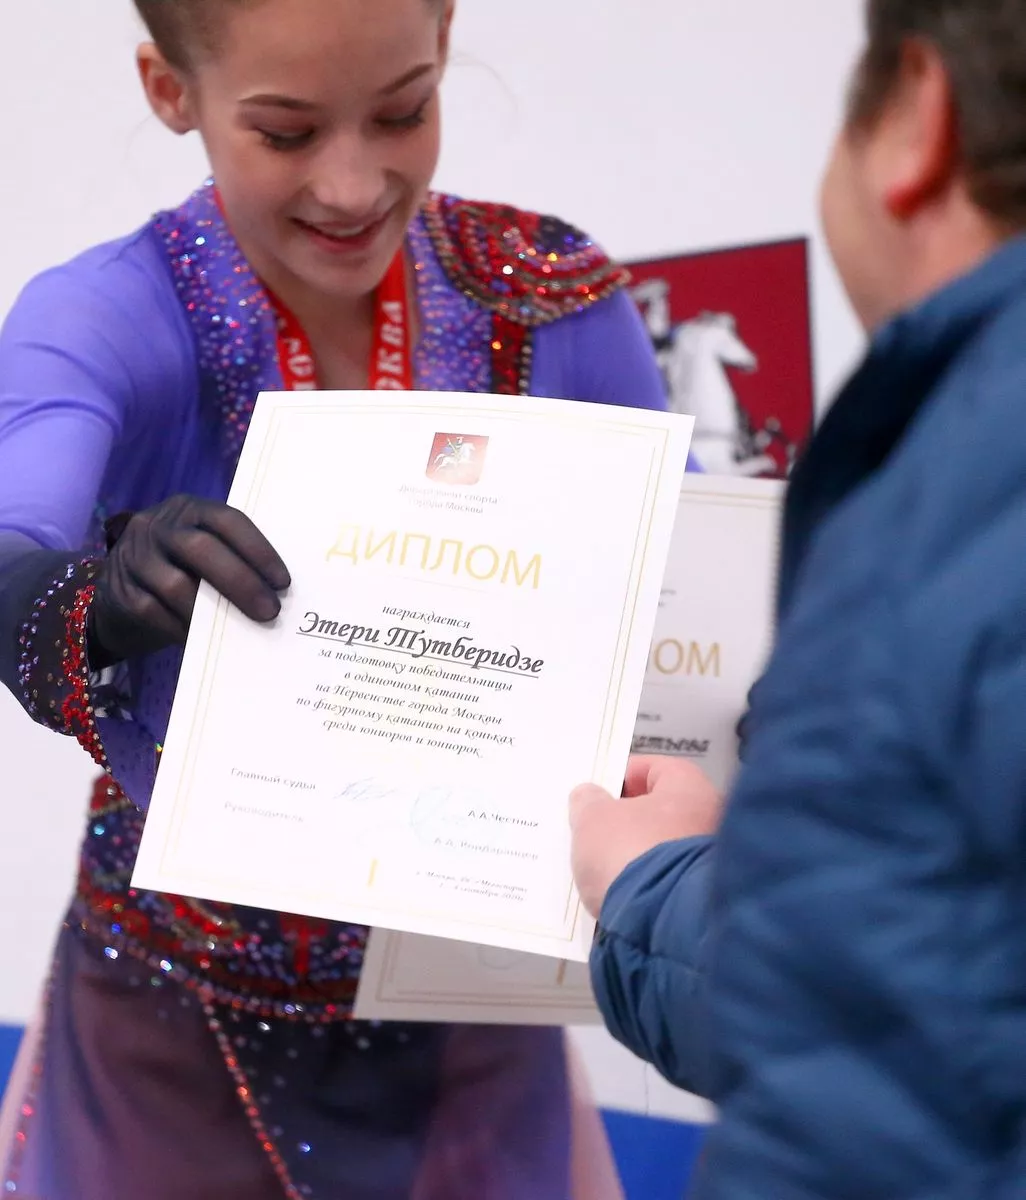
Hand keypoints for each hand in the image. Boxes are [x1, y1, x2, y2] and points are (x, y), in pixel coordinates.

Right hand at [89, 495, 290, 665]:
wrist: (120, 590)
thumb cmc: (179, 568)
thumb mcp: (202, 551)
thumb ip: (232, 558)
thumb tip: (276, 592)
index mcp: (188, 509)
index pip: (227, 520)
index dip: (258, 549)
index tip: (283, 582)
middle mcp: (157, 526)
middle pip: (201, 548)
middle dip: (241, 582)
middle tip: (270, 612)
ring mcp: (134, 557)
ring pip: (176, 585)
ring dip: (211, 613)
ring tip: (238, 631)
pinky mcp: (120, 591)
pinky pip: (155, 613)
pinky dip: (182, 629)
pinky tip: (201, 640)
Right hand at [569, 755, 721, 917]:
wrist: (663, 923)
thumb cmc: (630, 853)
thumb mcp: (593, 820)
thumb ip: (588, 802)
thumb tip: (590, 796)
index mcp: (690, 788)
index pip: (654, 768)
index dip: (621, 775)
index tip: (595, 791)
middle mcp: (710, 819)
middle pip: (659, 811)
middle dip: (626, 819)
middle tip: (593, 828)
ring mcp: (707, 863)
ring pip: (660, 849)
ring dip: (634, 854)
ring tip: (600, 863)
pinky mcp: (699, 899)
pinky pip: (664, 881)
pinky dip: (643, 883)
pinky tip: (617, 891)